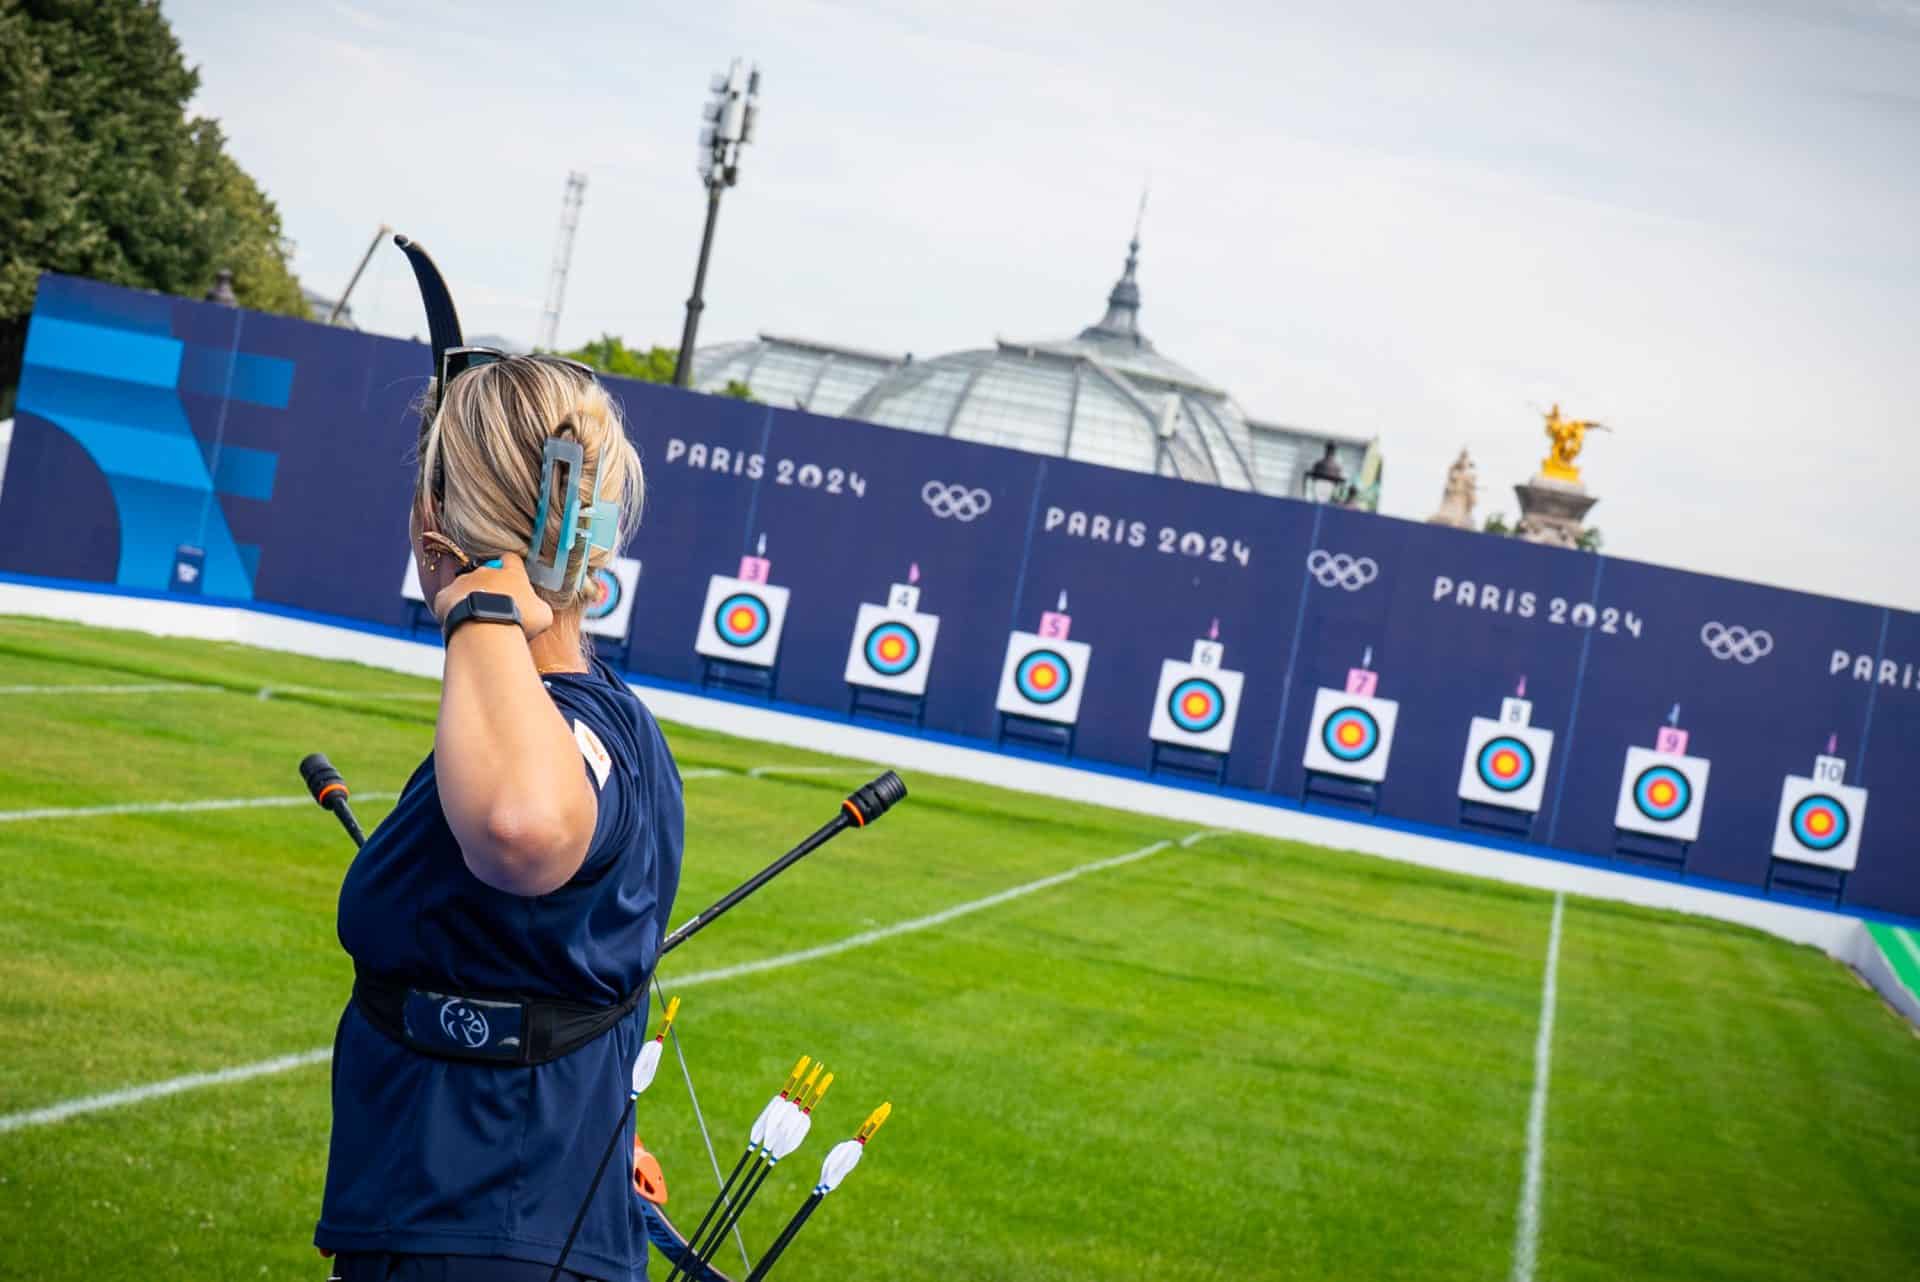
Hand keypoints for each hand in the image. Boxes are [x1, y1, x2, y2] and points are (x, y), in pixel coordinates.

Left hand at [432, 552, 554, 638]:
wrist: (486, 630)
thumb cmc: (518, 620)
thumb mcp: (543, 615)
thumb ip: (539, 606)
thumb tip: (537, 610)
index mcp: (511, 573)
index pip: (511, 559)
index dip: (511, 566)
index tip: (512, 577)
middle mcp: (485, 572)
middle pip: (486, 573)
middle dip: (489, 587)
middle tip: (494, 608)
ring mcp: (463, 582)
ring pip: (465, 587)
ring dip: (470, 598)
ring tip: (475, 619)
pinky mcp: (445, 595)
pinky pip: (447, 600)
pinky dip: (451, 609)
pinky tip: (458, 622)